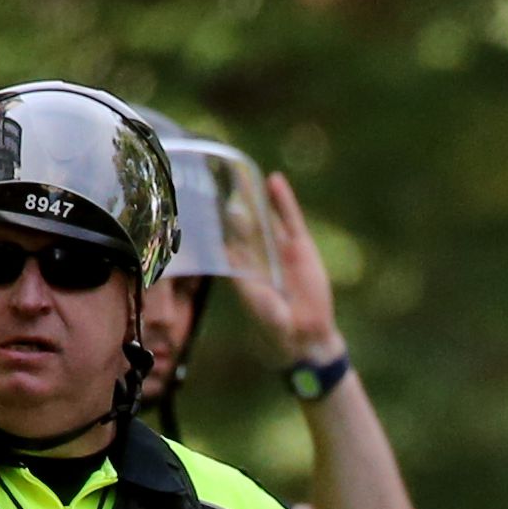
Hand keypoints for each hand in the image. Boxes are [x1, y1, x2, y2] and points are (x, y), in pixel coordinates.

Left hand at [230, 172, 343, 364]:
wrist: (309, 334)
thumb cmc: (278, 326)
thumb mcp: (260, 305)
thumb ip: (246, 283)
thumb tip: (227, 257)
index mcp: (244, 272)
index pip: (226, 244)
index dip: (214, 228)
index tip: (198, 209)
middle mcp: (260, 258)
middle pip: (243, 227)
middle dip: (231, 207)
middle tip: (215, 183)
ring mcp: (281, 250)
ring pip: (265, 218)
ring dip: (254, 197)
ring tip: (243, 175)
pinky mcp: (301, 246)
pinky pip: (290, 219)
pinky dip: (283, 200)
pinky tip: (274, 181)